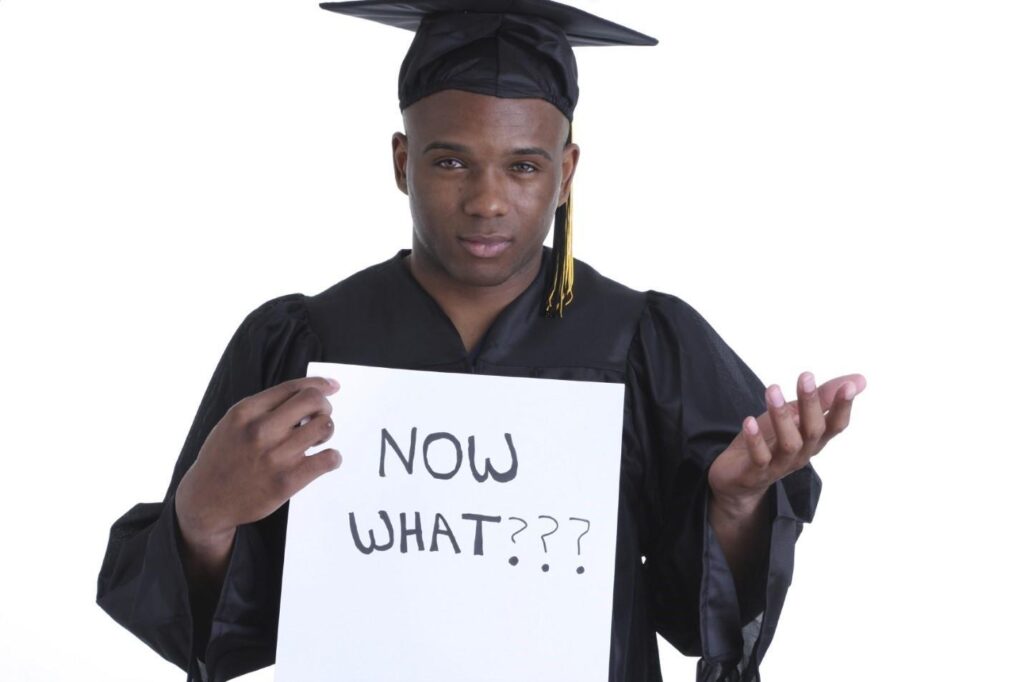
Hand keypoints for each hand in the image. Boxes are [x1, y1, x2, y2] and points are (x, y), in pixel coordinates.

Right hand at [175, 376, 341, 547]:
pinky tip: (324, 460)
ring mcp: (274, 457)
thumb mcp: (234, 423)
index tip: (331, 386)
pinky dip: (333, 457)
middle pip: (313, 401)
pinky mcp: (287, 482)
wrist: (206, 501)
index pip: (293, 387)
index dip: (319, 384)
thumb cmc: (225, 458)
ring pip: (324, 427)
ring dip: (327, 431)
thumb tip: (308, 391)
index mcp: (245, 412)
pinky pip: (328, 459)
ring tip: (316, 441)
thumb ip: (265, 407)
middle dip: (324, 406)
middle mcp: (260, 430)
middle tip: (319, 418)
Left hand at [708, 371, 865, 515]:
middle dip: (811, 403)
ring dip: (782, 417)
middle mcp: (802, 454)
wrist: (739, 477)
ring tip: (773, 389)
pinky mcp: (756, 473)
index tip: (848, 385)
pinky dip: (755, 441)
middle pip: (813, 431)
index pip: (835, 426)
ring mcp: (780, 465)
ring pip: (789, 444)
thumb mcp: (796, 415)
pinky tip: (749, 421)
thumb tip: (860, 379)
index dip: (843, 408)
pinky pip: (760, 458)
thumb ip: (823, 398)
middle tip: (806, 376)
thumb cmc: (771, 441)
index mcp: (814, 440)